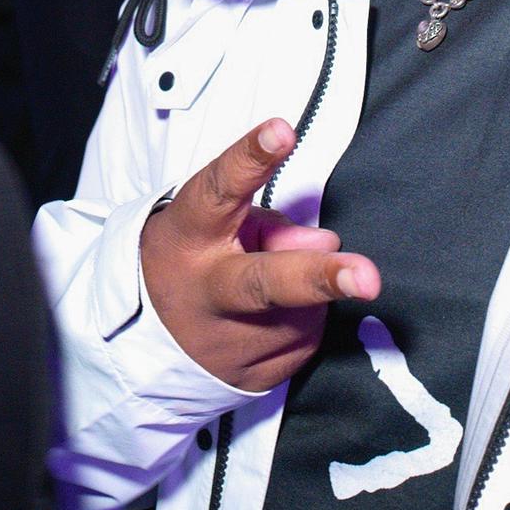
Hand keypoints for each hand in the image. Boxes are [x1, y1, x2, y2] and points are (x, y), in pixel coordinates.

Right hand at [142, 119, 380, 392]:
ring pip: (303, 309)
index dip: (250, 160)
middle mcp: (207, 293)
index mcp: (190, 237)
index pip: (220, 190)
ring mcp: (229, 344)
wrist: (142, 342)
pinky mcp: (253, 378)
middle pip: (267, 284)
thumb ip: (270, 221)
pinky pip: (303, 340)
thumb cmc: (194, 257)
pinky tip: (267, 321)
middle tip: (367, 277)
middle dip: (320, 278)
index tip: (281, 131)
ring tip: (268, 289)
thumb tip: (326, 242)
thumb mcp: (216, 223)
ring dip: (307, 294)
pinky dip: (300, 323)